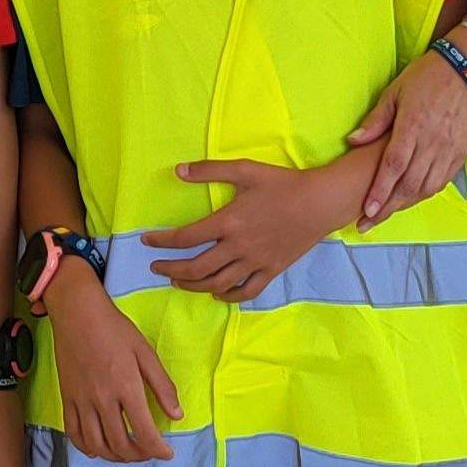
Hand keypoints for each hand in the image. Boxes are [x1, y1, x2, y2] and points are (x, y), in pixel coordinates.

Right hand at [47, 280, 180, 462]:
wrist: (78, 313)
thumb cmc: (115, 329)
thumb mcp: (146, 353)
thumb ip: (163, 386)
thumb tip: (177, 415)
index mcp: (127, 388)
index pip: (145, 434)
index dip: (158, 450)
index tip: (167, 453)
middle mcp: (102, 400)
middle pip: (121, 445)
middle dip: (139, 456)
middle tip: (149, 451)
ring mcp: (81, 401)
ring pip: (97, 445)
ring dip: (115, 457)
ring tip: (127, 453)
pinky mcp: (67, 398)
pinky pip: (73, 433)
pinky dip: (86, 447)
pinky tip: (98, 448)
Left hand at [152, 153, 373, 301]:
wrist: (320, 202)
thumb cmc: (282, 183)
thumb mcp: (245, 170)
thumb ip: (210, 170)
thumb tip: (178, 170)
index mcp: (228, 222)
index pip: (185, 238)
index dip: (161, 241)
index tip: (147, 240)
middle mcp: (238, 246)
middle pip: (196, 268)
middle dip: (170, 269)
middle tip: (156, 267)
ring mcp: (255, 262)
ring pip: (217, 284)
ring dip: (192, 286)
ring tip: (178, 281)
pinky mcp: (271, 270)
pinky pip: (246, 291)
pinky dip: (228, 296)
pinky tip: (216, 293)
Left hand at [346, 51, 466, 223]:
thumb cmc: (425, 78)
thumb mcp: (394, 92)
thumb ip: (375, 121)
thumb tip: (352, 141)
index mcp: (413, 127)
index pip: (393, 167)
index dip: (379, 192)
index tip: (366, 211)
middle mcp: (433, 142)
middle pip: (409, 184)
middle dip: (387, 207)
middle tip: (368, 223)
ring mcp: (449, 149)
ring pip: (427, 187)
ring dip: (406, 204)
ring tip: (386, 214)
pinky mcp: (461, 152)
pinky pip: (443, 180)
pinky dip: (426, 193)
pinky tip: (412, 198)